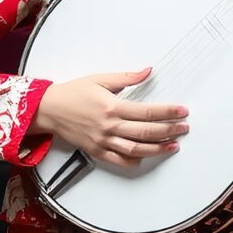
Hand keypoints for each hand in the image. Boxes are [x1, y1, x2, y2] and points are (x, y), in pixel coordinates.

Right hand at [30, 66, 188, 168]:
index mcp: (112, 107)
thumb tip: (148, 71)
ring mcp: (103, 141)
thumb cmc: (73, 93)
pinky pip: (119, 161)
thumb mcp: (100, 79)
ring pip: (136, 150)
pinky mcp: (97, 151)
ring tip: (173, 145)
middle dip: (169, 130)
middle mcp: (109, 126)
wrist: (49, 109)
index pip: (148, 111)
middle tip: (183, 128)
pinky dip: (134, 161)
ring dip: (157, 149)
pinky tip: (146, 156)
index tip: (182, 111)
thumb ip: (127, 77)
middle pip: (146, 132)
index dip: (168, 112)